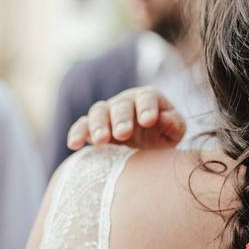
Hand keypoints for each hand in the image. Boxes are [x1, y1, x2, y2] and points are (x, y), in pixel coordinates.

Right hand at [67, 87, 186, 150]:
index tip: (148, 121)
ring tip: (101, 141)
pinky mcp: (92, 127)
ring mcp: (107, 113)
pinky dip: (77, 133)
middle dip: (121, 119)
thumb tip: (164, 117)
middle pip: (121, 105)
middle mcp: (126, 102)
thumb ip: (174, 124)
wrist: (148, 150)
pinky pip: (81, 126)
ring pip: (98, 112)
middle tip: (123, 134)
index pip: (147, 98)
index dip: (147, 108)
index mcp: (148, 99)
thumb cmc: (164, 138)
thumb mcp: (175, 133)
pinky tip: (74, 144)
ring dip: (98, 125)